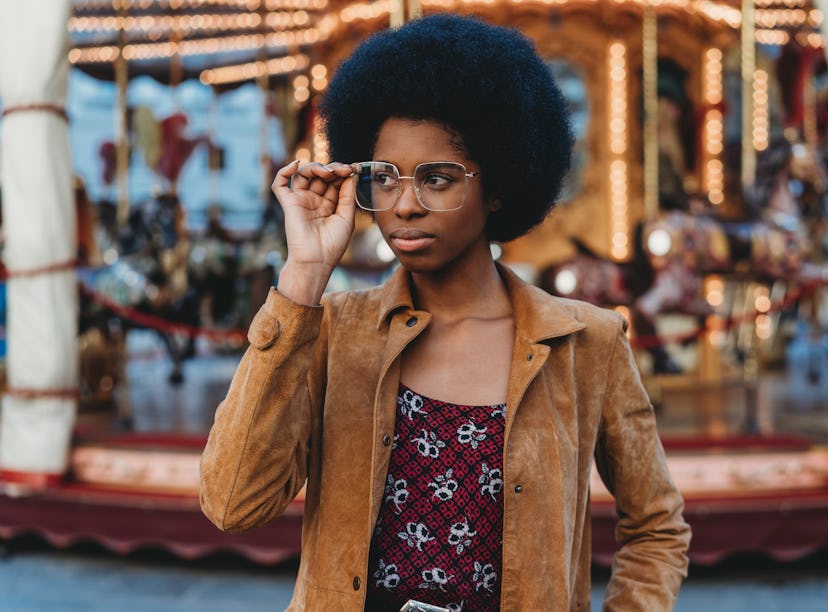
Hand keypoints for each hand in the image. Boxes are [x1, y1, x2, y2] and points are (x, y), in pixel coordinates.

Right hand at [271, 160, 355, 303]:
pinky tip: (296, 165)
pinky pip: (280, 184)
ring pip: (304, 175)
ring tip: (328, 172)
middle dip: (332, 169)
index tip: (353, 168)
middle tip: (343, 170)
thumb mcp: (346, 217)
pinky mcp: (288, 204)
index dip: (343, 173)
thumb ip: (348, 196)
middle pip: (320, 175)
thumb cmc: (332, 244)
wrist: (316, 260)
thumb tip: (351, 174)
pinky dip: (284, 171)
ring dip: (315, 167)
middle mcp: (314, 201)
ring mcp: (301, 201)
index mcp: (330, 205)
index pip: (335, 181)